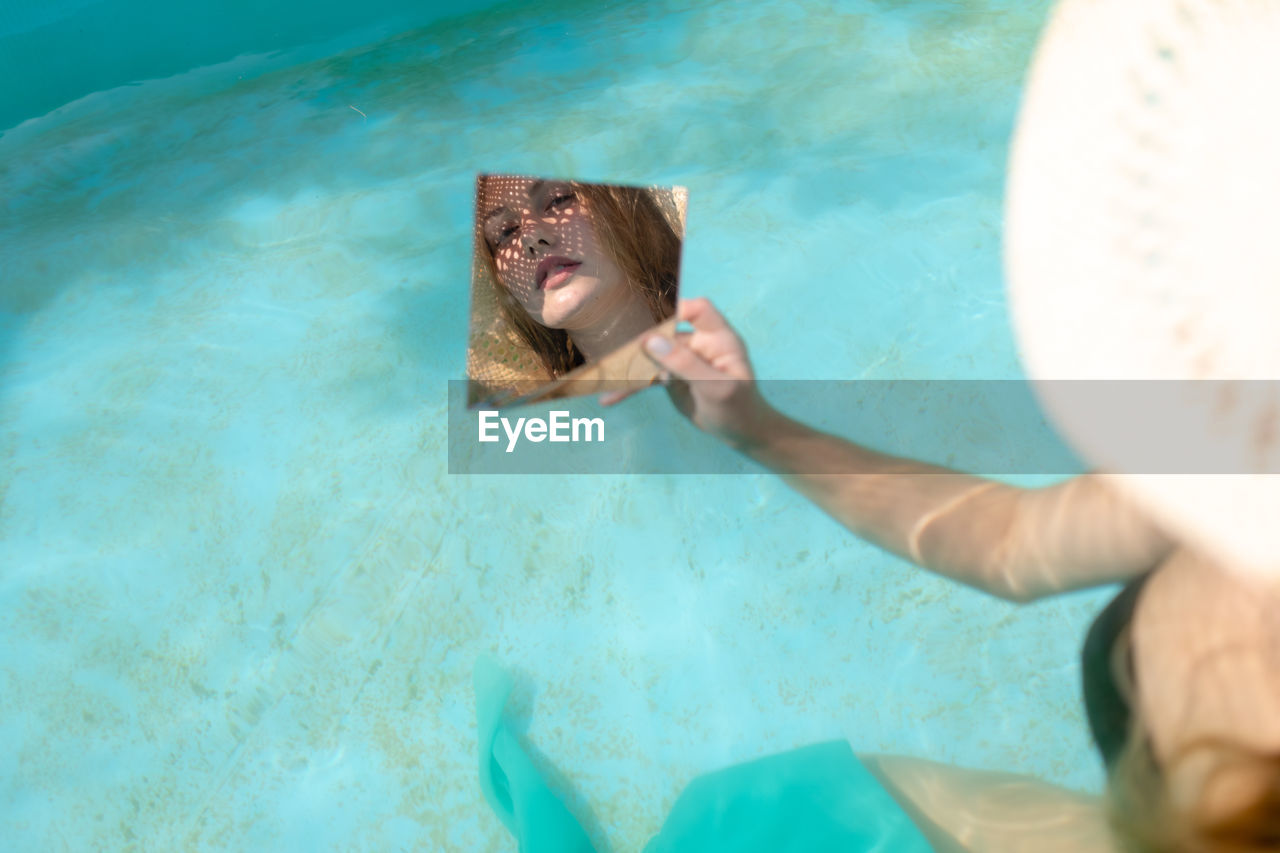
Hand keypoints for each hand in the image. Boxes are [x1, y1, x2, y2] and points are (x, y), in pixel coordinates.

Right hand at [602, 298, 773, 446]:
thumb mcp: (716, 387)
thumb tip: (650, 341)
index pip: (698, 310)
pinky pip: (647, 377)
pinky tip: (610, 398)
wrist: (739, 433)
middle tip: (615, 357)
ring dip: (629, 367)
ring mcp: (683, 360)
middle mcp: (698, 343)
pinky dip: (630, 386)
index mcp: (718, 338)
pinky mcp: (671, 377)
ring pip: (651, 355)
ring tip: (605, 379)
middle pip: (665, 332)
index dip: (677, 311)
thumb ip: (685, 364)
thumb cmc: (738, 407)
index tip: (653, 327)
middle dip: (640, 343)